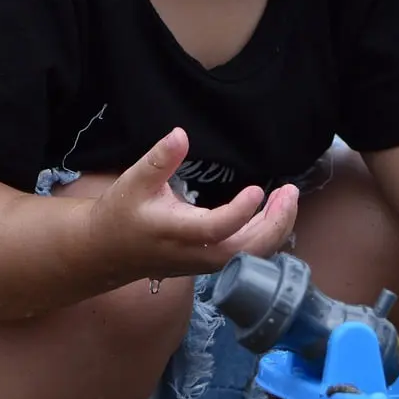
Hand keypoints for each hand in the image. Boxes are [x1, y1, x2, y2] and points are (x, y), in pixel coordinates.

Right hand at [90, 128, 297, 281]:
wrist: (107, 252)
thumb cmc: (121, 214)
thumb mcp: (134, 181)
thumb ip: (159, 159)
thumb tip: (180, 134)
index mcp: (178, 233)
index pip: (219, 228)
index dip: (242, 211)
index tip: (259, 188)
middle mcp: (197, 254)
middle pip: (248, 249)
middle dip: (275, 223)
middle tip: (291, 191)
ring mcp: (206, 264)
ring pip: (252, 255)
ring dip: (275, 228)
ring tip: (288, 198)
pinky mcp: (211, 264)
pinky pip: (247, 256)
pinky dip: (266, 236)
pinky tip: (273, 213)